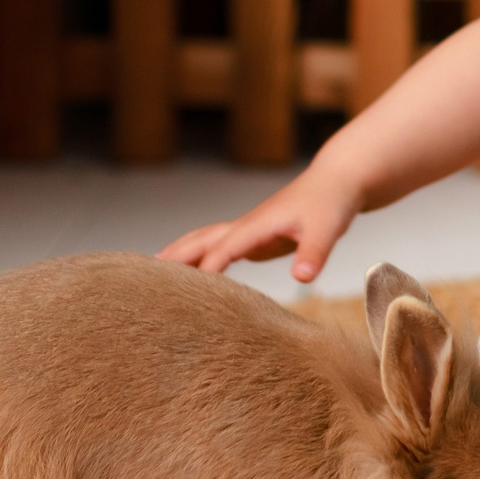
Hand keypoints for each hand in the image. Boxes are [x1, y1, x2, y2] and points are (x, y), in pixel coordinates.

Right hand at [158, 165, 361, 280]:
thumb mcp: (327, 230)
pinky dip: (203, 259)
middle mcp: (246, 226)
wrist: (337, 182)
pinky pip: (221, 249)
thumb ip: (313, 254)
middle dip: (175, 258)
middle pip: (201, 241)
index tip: (186, 297)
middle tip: (142, 278)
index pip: (222, 251)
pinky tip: (196, 275)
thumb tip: (301, 278)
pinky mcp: (256, 237)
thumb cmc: (332, 204)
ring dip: (182, 254)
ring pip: (206, 241)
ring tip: (154, 272)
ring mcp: (249, 230)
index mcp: (257, 225)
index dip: (205, 273)